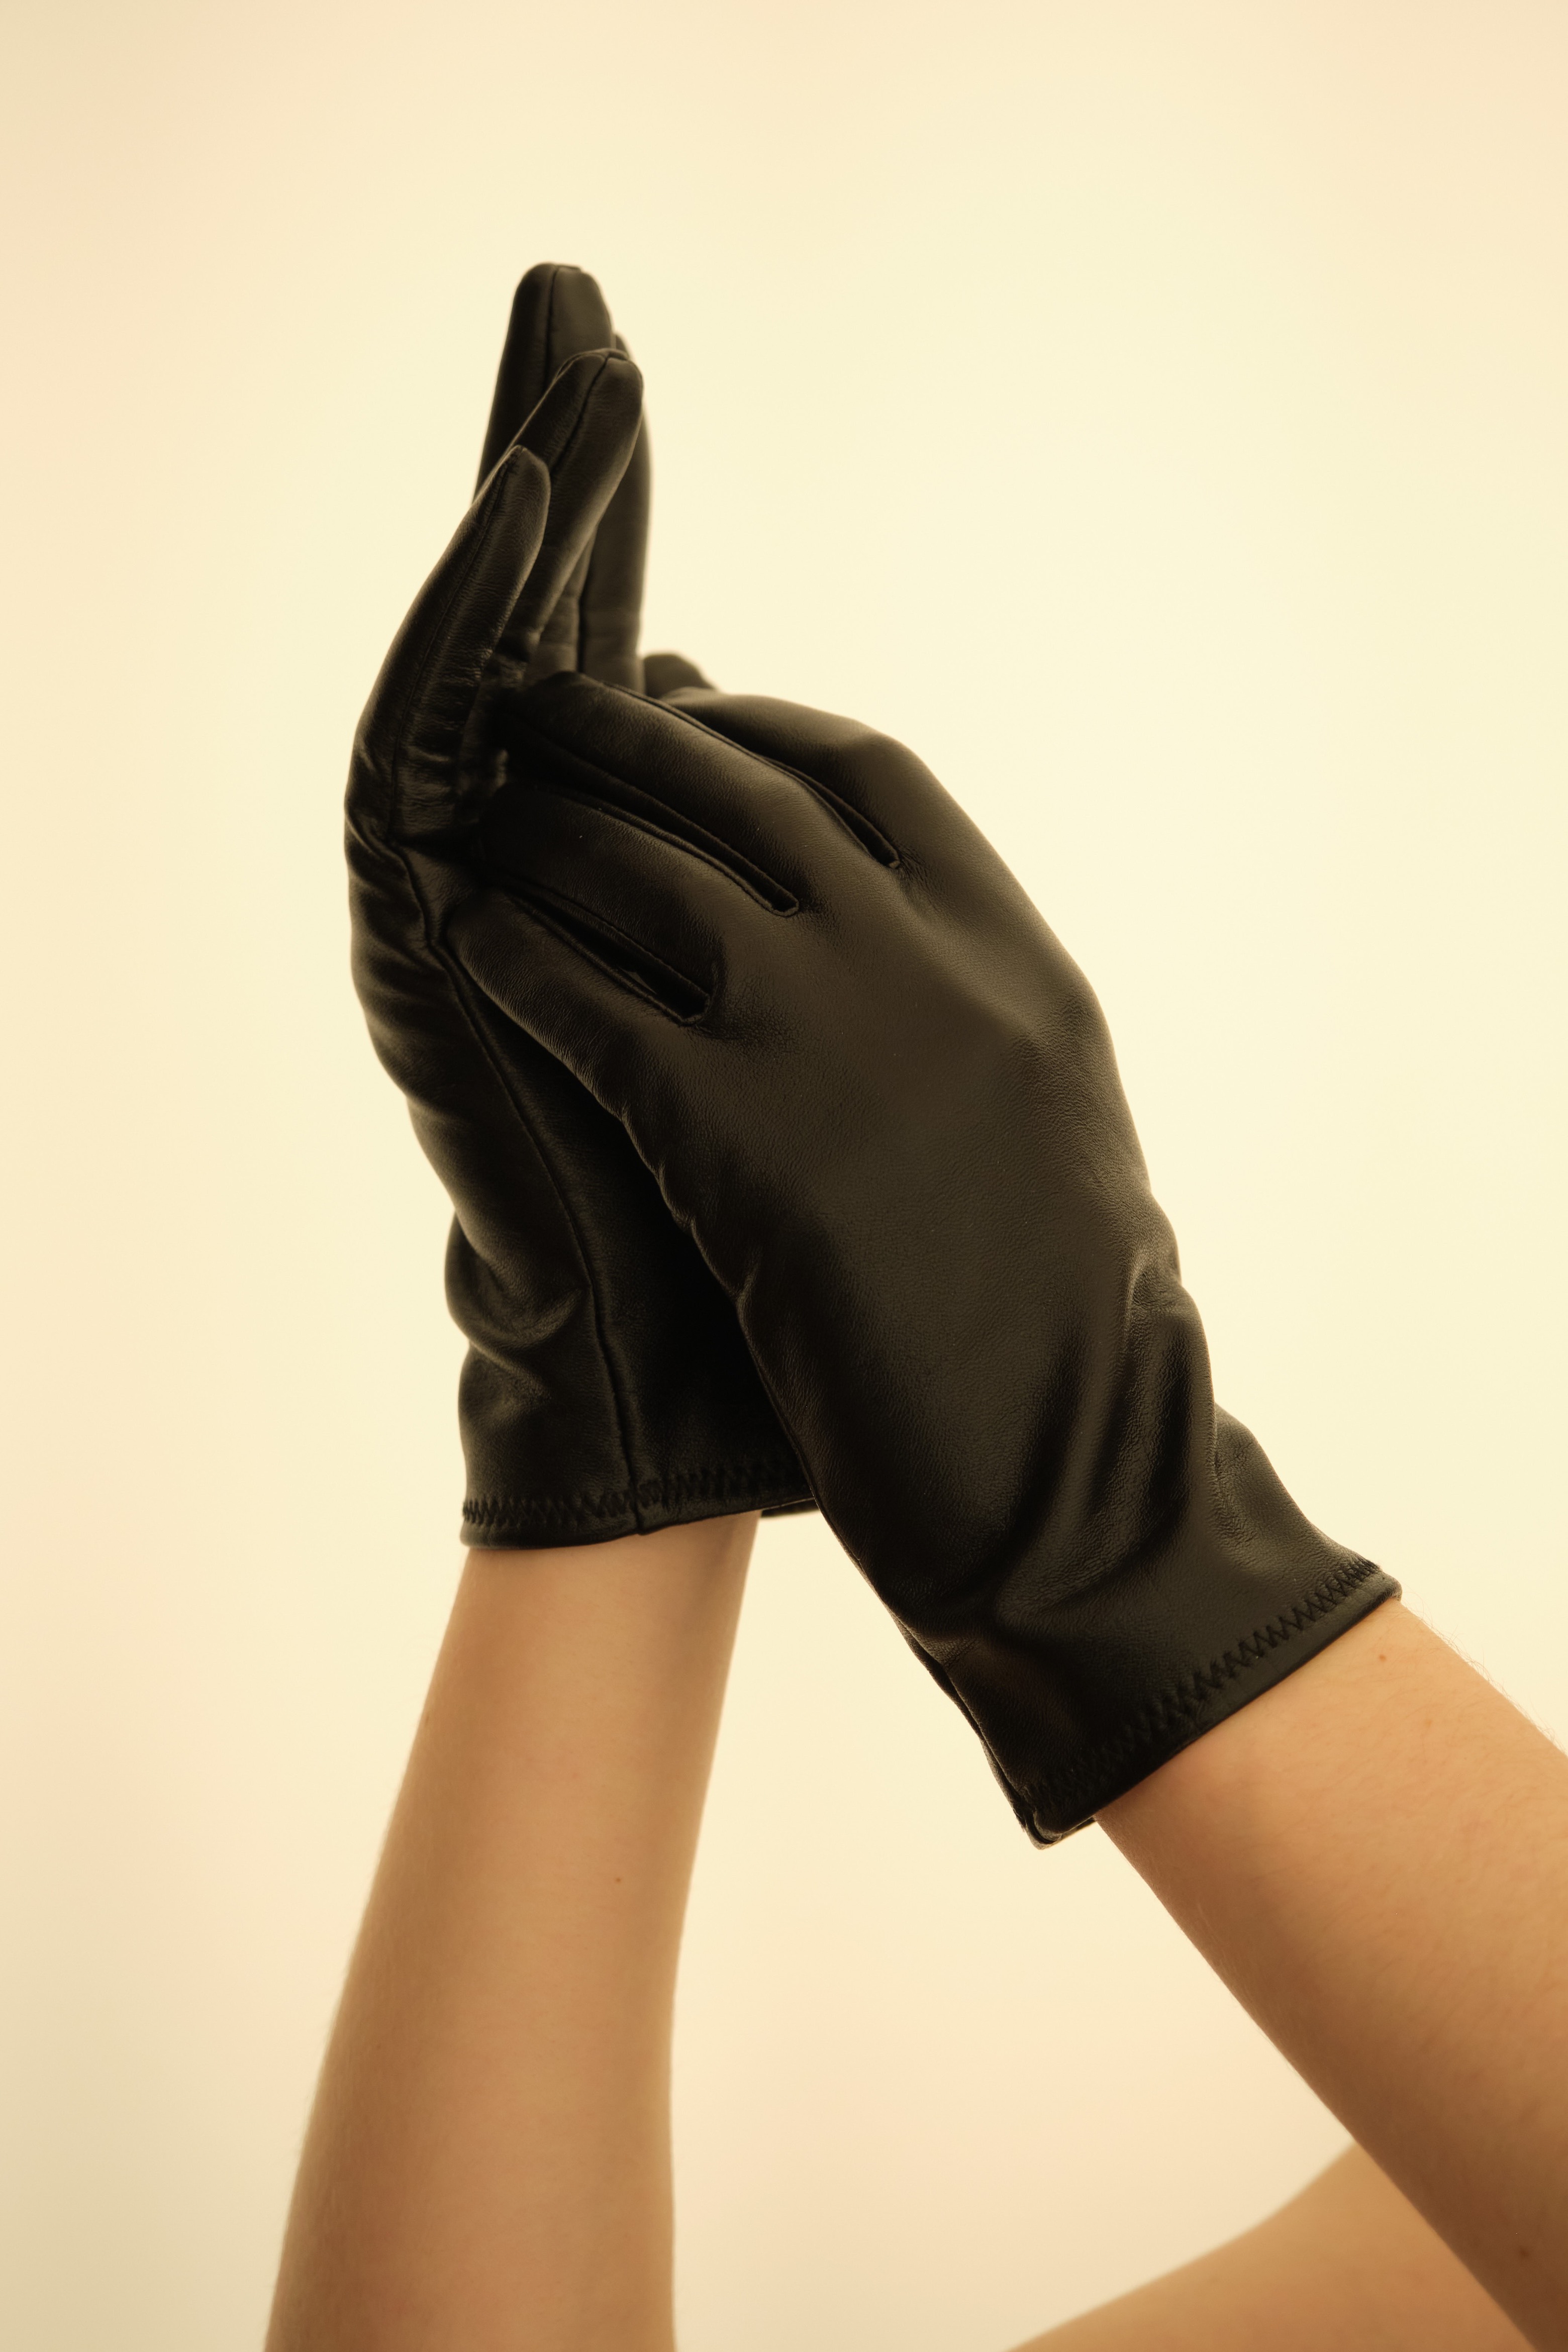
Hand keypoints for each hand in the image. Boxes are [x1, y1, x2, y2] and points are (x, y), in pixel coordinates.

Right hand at [346, 318, 805, 1549]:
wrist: (688, 1415)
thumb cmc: (789, 1265)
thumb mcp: (848, 1060)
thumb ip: (824, 922)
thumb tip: (804, 776)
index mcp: (665, 915)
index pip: (648, 699)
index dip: (649, 543)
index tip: (653, 415)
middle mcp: (564, 895)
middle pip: (560, 651)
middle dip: (571, 487)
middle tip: (573, 310)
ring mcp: (491, 918)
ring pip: (488, 678)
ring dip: (520, 515)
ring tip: (550, 349)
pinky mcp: (431, 955)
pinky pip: (432, 768)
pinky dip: (470, 638)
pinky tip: (508, 515)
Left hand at [448, 677, 1398, 1834]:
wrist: (1081, 1480)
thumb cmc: (1071, 1330)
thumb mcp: (1047, 1122)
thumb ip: (967, 1013)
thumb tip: (881, 942)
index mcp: (1020, 960)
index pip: (868, 776)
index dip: (753, 725)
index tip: (676, 697)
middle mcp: (937, 973)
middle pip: (745, 795)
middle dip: (625, 735)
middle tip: (531, 707)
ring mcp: (845, 1052)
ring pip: (658, 883)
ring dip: (552, 837)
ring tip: (480, 816)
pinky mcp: (751, 1155)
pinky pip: (603, 1015)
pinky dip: (527, 965)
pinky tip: (476, 947)